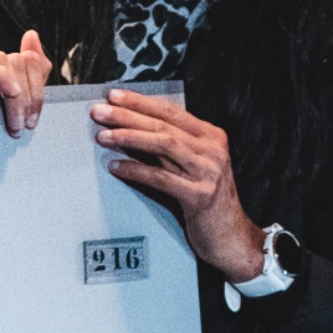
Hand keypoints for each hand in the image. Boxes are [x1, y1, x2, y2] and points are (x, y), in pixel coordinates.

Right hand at [0, 29, 51, 137]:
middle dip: (33, 96)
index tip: (33, 120)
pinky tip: (9, 99)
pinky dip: (4, 81)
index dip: (40, 88)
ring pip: (8, 61)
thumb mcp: (17, 105)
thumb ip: (34, 72)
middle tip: (26, 126)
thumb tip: (31, 33)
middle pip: (25, 60)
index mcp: (9, 69)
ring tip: (15, 125)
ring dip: (18, 98)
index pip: (33, 60)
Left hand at [92, 88, 265, 281]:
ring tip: (102, 135)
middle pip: (164, 126)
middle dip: (128, 116)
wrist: (232, 238)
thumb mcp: (194, 166)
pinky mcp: (199, 196)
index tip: (114, 95)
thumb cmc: (207, 200)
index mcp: (212, 137)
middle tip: (99, 111)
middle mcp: (212, 150)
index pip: (171, 112)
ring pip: (163, 145)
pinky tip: (116, 166)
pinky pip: (161, 179)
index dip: (141, 102)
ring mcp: (208, 172)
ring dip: (129, 137)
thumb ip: (172, 149)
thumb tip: (130, 130)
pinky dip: (136, 171)